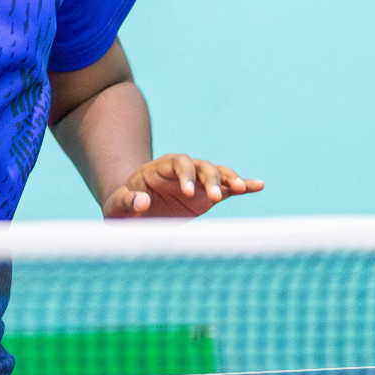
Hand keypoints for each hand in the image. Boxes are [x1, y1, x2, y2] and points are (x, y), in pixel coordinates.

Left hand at [102, 153, 262, 217]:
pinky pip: (227, 187)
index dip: (185, 175)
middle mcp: (181, 172)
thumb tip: (141, 201)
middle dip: (209, 179)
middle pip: (200, 165)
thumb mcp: (116, 206)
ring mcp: (196, 182)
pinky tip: (258, 185)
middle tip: (215, 197)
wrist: (131, 211)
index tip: (189, 192)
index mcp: (158, 169)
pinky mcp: (207, 196)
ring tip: (240, 188)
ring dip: (229, 179)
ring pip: (216, 173)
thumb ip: (127, 203)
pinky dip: (242, 185)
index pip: (177, 163)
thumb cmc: (121, 208)